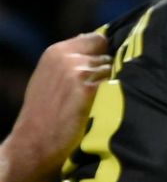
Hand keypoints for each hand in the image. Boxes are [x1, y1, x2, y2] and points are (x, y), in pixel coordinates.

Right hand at [4, 34, 109, 178]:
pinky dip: (117, 95)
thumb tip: (100, 42)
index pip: (98, 38)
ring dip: (114, 84)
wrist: (34, 143)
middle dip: (110, 70)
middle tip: (101, 91)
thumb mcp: (51, 77)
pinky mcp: (89, 90)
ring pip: (115, 70)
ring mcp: (78, 72)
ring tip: (101, 102)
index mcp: (56, 52)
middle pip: (110, 54)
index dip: (105, 54)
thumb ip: (72, 59)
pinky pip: (117, 84)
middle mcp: (67, 57)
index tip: (104, 69)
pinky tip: (106, 108)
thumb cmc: (46, 114)